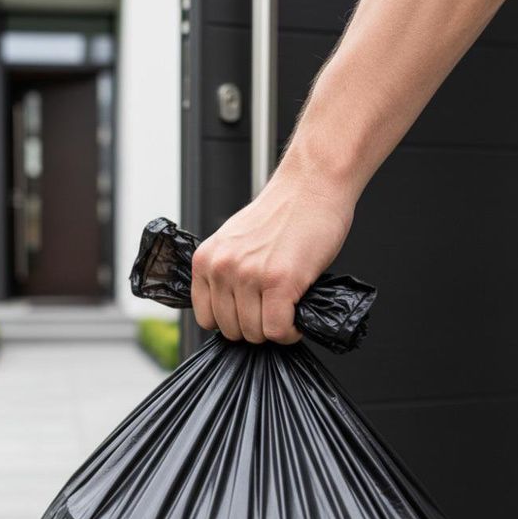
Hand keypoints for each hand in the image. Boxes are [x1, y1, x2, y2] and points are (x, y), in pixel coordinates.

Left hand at [191, 164, 356, 343]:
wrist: (312, 184)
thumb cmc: (283, 213)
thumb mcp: (237, 242)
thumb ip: (228, 273)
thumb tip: (234, 311)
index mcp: (206, 260)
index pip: (205, 318)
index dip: (232, 321)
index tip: (250, 316)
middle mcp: (222, 268)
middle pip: (231, 330)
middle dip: (255, 327)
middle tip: (274, 312)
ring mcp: (249, 275)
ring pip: (255, 333)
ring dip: (275, 330)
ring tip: (288, 311)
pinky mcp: (279, 281)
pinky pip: (278, 330)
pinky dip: (291, 332)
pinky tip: (298, 317)